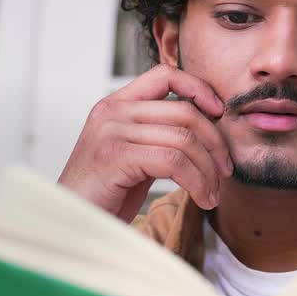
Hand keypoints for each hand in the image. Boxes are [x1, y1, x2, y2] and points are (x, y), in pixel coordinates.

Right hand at [58, 64, 232, 221]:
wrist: (72, 220)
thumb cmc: (105, 192)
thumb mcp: (134, 154)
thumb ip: (159, 135)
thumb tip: (207, 130)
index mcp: (117, 105)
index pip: (164, 74)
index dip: (198, 88)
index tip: (219, 112)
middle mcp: (113, 112)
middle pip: (184, 112)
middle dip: (215, 142)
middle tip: (225, 170)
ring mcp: (112, 132)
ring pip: (183, 139)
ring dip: (208, 170)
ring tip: (213, 193)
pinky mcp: (116, 157)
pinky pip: (174, 161)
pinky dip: (197, 182)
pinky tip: (202, 198)